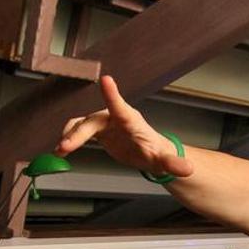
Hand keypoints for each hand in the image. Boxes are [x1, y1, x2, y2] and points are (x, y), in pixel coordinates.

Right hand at [55, 75, 192, 178]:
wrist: (150, 153)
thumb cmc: (157, 153)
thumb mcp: (165, 161)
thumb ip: (174, 165)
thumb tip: (189, 169)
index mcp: (131, 121)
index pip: (121, 106)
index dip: (113, 94)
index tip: (106, 80)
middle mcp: (115, 118)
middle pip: (92, 121)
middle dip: (78, 133)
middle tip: (66, 146)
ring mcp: (104, 124)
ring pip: (81, 126)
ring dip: (70, 136)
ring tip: (60, 150)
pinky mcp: (97, 132)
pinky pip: (78, 132)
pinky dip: (69, 140)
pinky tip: (60, 151)